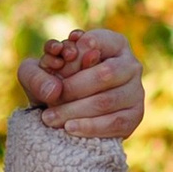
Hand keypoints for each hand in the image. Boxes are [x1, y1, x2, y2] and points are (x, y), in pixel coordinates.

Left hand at [16, 26, 143, 140]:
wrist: (69, 111)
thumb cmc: (55, 83)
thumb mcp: (37, 73)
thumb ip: (35, 74)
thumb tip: (54, 90)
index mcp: (113, 43)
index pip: (96, 43)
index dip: (77, 52)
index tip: (58, 60)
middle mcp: (131, 64)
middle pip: (104, 74)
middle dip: (73, 89)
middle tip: (49, 101)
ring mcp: (136, 91)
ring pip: (107, 101)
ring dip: (76, 111)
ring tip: (51, 118)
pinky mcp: (135, 116)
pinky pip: (114, 123)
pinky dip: (90, 127)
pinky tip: (69, 128)